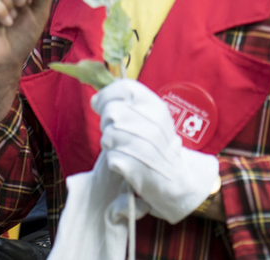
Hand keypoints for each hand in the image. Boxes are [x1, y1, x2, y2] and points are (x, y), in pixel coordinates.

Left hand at [92, 79, 219, 224]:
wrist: (175, 180)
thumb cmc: (157, 145)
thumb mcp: (152, 117)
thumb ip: (125, 104)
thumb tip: (94, 99)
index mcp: (158, 108)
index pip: (124, 88)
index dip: (107, 95)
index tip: (101, 104)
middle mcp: (153, 125)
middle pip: (111, 112)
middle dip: (107, 122)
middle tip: (118, 133)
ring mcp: (144, 147)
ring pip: (107, 135)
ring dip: (110, 143)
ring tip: (126, 149)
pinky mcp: (134, 166)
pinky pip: (110, 156)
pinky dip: (114, 160)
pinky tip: (127, 162)